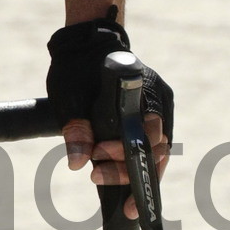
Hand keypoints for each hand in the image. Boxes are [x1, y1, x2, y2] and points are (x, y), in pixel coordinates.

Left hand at [47, 15, 172, 218]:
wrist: (86, 45)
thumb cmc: (78, 68)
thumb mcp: (70, 98)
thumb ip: (77, 129)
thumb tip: (77, 163)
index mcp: (144, 89)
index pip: (148, 134)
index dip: (126, 155)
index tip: (99, 160)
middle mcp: (159, 97)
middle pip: (157, 147)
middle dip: (128, 168)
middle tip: (96, 176)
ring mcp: (160, 104)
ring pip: (159, 149)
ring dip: (135, 169)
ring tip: (110, 184)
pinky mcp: (154, 111)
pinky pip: (154, 142)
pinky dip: (139, 159)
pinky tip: (122, 173)